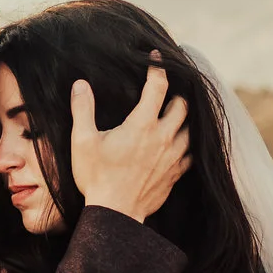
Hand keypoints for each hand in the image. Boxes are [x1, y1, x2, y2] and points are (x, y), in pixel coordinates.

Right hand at [71, 56, 190, 221]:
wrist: (115, 215)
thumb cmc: (96, 177)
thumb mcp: (82, 141)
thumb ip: (82, 110)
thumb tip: (80, 85)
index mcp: (142, 125)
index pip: (158, 87)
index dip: (158, 68)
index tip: (156, 57)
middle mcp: (163, 137)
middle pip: (183, 105)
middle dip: (178, 93)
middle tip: (168, 89)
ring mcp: (173, 157)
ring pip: (192, 129)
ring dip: (186, 119)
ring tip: (178, 113)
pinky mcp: (175, 174)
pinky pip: (192, 154)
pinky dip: (190, 145)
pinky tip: (182, 143)